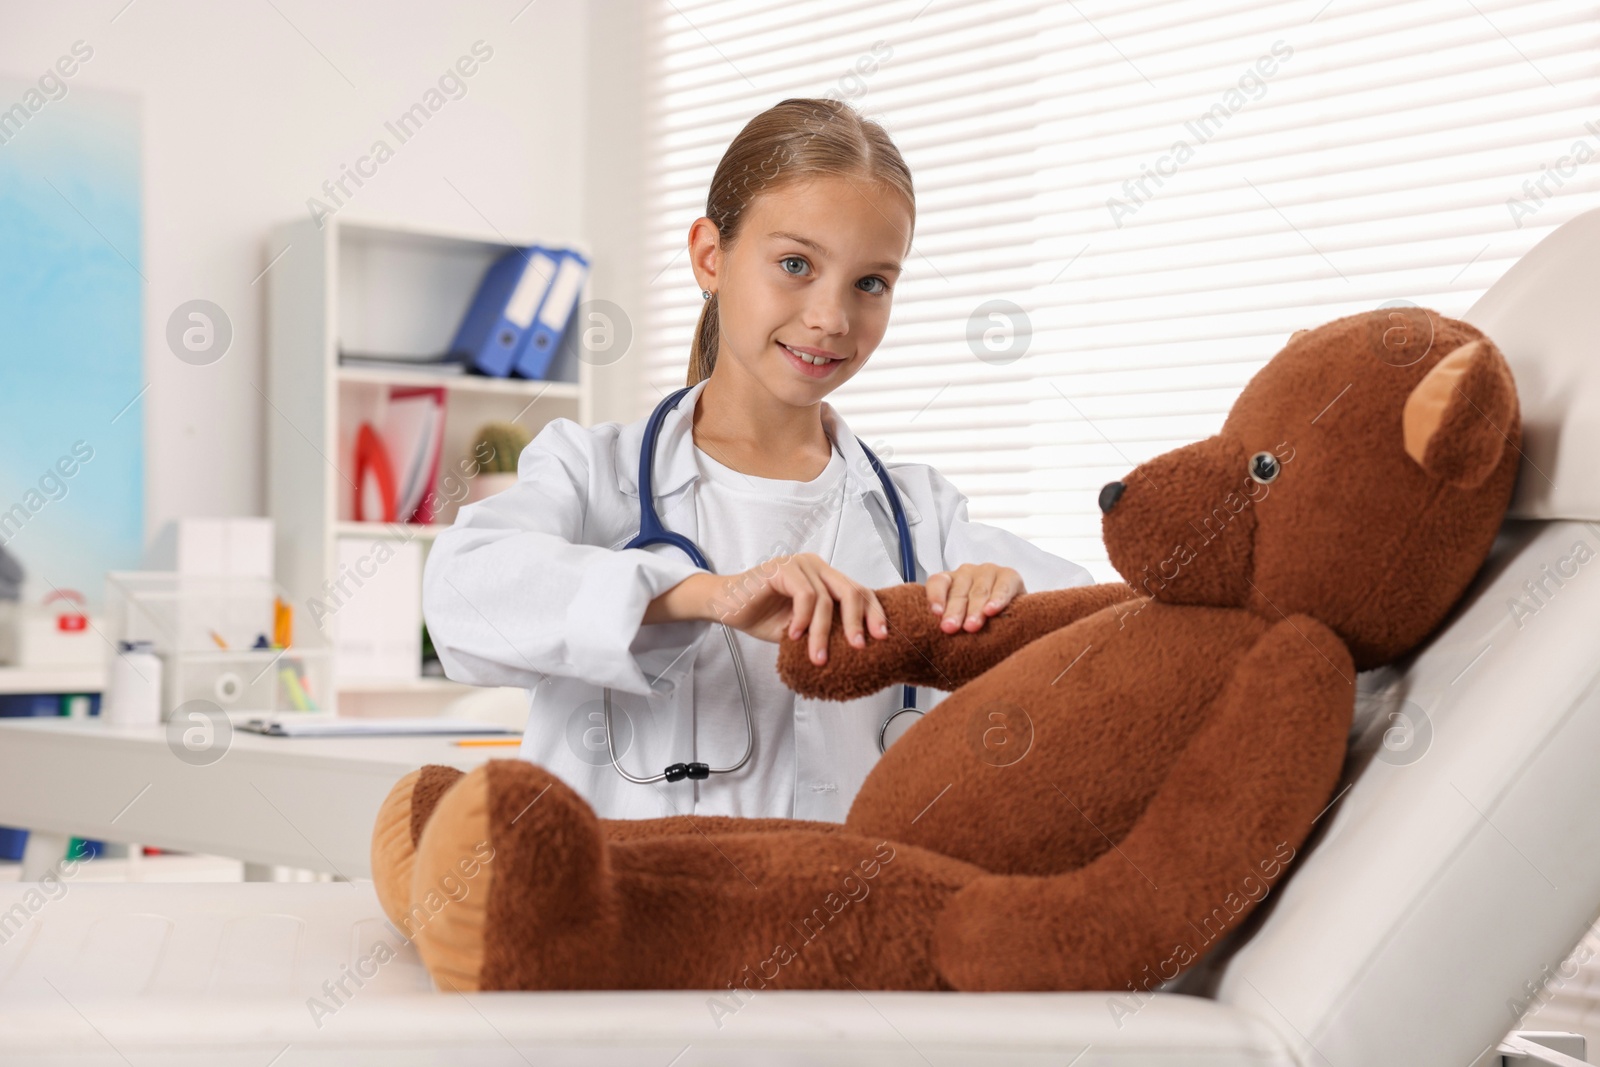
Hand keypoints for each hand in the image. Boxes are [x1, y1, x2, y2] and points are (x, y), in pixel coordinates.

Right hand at [706, 553, 888, 665]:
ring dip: (823, 632)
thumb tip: (855, 650)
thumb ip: (825, 629)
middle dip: (858, 621)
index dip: (874, 613)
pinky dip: (803, 619)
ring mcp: (800, 564)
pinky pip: (805, 595)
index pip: (860, 592)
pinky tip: (795, 636)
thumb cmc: (762, 615)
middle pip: (852, 591)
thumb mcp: (802, 627)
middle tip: (858, 647)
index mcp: (825, 578)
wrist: (725, 606)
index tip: (882, 638)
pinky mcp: (782, 568)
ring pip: (827, 600)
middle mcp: (816, 566)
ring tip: (817, 657)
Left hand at [925, 564, 1025, 632]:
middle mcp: (966, 573)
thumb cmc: (977, 617)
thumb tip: (938, 636)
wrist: (1015, 611)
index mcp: (949, 580)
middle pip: (958, 592)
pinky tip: (991, 610)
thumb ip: (947, 621)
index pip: (937, 583)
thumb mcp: (959, 619)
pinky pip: (1002, 587)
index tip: (936, 614)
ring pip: (979, 591)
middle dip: (954, 611)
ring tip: (971, 626)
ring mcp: (988, 571)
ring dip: (975, 610)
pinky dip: (997, 599)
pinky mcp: (1009, 576)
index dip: (935, 597)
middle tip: (950, 628)